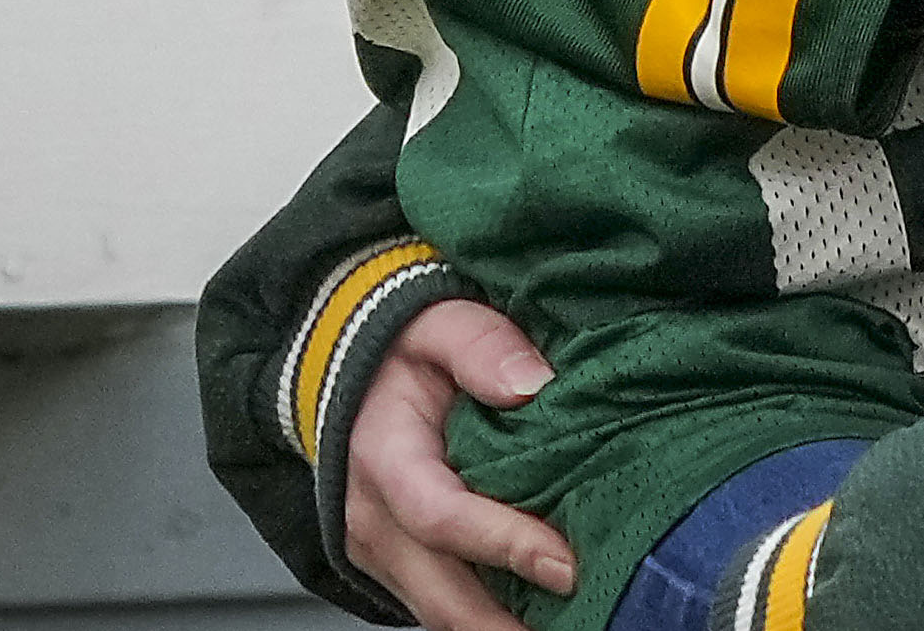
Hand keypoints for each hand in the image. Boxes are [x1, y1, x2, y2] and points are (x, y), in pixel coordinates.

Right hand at [344, 299, 575, 630]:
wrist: (340, 372)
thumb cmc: (400, 352)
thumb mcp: (438, 322)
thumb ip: (482, 344)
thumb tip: (532, 383)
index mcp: (386, 459)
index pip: (443, 517)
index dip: (506, 545)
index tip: (567, 564)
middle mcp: (375, 520)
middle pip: (441, 596)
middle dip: (506, 623)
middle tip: (583, 620)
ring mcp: (380, 552)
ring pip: (440, 615)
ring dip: (499, 628)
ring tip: (573, 624)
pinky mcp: (395, 567)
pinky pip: (440, 608)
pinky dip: (486, 620)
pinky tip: (537, 613)